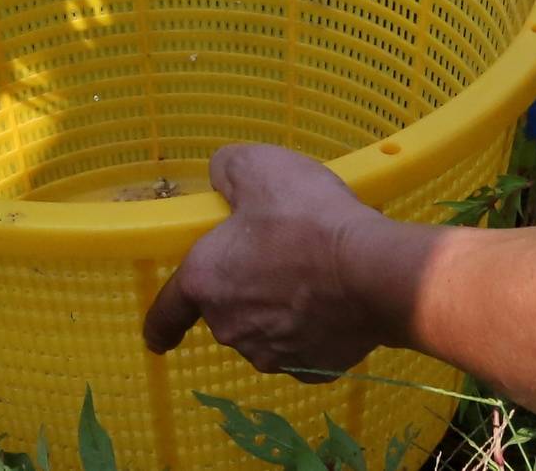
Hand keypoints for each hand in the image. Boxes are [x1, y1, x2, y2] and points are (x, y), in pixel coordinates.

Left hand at [141, 145, 398, 379]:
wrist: (374, 272)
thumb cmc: (308, 218)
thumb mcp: (261, 167)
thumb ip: (227, 170)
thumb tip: (220, 177)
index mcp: (205, 283)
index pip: (165, 316)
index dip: (161, 324)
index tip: (160, 336)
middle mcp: (230, 328)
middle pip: (226, 313)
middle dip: (243, 291)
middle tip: (277, 256)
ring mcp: (273, 354)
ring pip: (265, 331)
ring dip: (278, 312)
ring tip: (314, 276)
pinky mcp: (313, 368)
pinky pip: (305, 346)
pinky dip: (314, 329)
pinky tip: (336, 303)